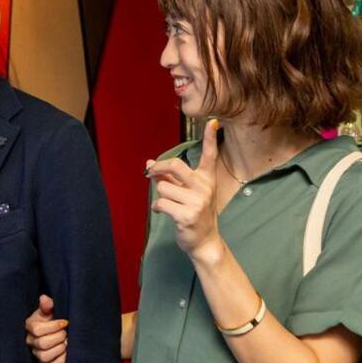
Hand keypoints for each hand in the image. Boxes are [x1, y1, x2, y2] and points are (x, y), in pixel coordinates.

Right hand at [25, 294, 68, 362]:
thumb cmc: (51, 320)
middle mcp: (30, 342)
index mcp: (30, 327)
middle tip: (66, 333)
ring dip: (59, 349)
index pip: (37, 330)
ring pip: (44, 356)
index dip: (53, 326)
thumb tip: (44, 298)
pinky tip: (65, 353)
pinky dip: (60, 361)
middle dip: (58, 337)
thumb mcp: (48, 311)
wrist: (55, 333)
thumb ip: (47, 305)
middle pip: (42, 344)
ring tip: (65, 343)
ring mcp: (36, 355)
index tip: (65, 322)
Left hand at [147, 119, 224, 260]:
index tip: (212, 121)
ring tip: (168, 204)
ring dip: (159, 195)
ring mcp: (197, 201)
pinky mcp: (187, 215)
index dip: (210, 138)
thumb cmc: (193, 213)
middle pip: (175, 165)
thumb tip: (149, 164)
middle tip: (151, 173)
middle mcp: (204, 187)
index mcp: (206, 179)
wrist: (204, 241)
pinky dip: (157, 208)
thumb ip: (169, 177)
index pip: (210, 155)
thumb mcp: (186, 192)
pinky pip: (161, 203)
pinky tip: (163, 212)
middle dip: (158, 168)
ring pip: (163, 187)